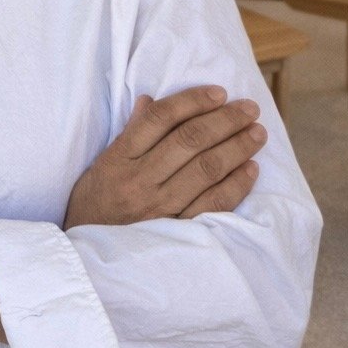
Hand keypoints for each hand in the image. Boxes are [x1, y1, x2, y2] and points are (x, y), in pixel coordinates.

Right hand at [62, 87, 266, 227]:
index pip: (160, 119)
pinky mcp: (177, 233)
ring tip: (257, 133)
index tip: (218, 92)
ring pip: (206, 170)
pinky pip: (213, 205)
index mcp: (120, 157)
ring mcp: (160, 208)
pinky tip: (251, 169)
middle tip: (249, 108)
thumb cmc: (96, 202)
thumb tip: (151, 101)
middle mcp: (140, 180)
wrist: (90, 255)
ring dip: (237, 148)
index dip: (192, 101)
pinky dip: (236, 185)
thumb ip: (130, 133)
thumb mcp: (104, 163)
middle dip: (225, 120)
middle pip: (189, 141)